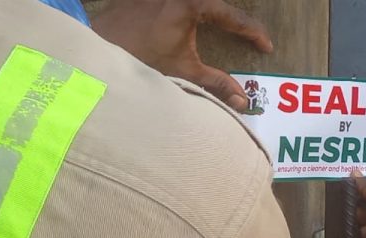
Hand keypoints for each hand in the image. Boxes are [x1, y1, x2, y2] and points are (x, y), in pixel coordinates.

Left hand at [91, 0, 273, 109]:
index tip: (266, 47)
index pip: (234, 17)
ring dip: (215, 14)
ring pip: (201, 1)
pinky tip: (195, 26)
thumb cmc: (139, 57)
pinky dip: (194, 11)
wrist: (98, 46)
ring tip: (228, 29)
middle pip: (218, 3)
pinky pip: (182, 1)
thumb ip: (215, 83)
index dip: (254, 34)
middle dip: (236, 20)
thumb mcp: (182, 71)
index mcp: (194, 3)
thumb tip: (241, 100)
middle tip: (251, 36)